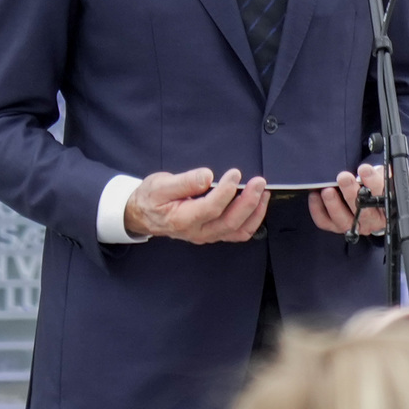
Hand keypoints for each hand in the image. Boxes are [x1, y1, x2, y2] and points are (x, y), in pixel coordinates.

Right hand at [124, 168, 267, 243]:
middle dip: (248, 202)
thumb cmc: (151, 198)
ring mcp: (207, 235)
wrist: (144, 215)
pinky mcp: (214, 233)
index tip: (235, 173)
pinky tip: (258, 205)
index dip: (226, 191)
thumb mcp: (160, 185)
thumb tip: (206, 176)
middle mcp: (198, 232)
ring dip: (255, 212)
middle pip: (230, 222)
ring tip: (263, 192)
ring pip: (238, 231)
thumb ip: (184, 182)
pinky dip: (252, 221)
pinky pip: (238, 233)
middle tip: (258, 182)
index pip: (211, 208)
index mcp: (182, 219)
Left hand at [313, 164, 387, 236]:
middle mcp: (371, 221)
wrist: (369, 199)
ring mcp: (354, 226)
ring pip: (344, 221)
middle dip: (351, 193)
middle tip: (344, 177)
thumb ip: (382, 173)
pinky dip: (318, 210)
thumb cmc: (376, 186)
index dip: (373, 183)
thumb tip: (376, 168)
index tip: (364, 169)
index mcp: (387, 208)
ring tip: (328, 190)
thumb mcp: (384, 178)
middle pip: (363, 212)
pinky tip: (315, 195)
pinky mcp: (337, 226)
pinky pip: (326, 222)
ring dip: (334, 205)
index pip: (383, 197)